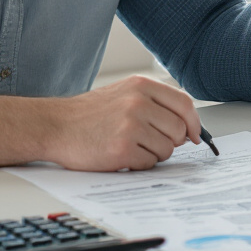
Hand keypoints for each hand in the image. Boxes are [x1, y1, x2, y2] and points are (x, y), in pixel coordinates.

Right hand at [47, 75, 202, 170]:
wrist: (55, 126)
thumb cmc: (90, 114)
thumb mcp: (123, 94)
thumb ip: (155, 103)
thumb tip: (188, 127)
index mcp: (141, 85)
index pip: (184, 103)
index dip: (194, 122)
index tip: (194, 135)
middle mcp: (138, 102)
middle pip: (179, 129)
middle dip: (170, 142)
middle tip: (150, 143)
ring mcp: (130, 125)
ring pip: (167, 149)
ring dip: (153, 154)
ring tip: (130, 146)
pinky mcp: (122, 149)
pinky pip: (149, 164)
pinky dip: (139, 164)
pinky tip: (121, 155)